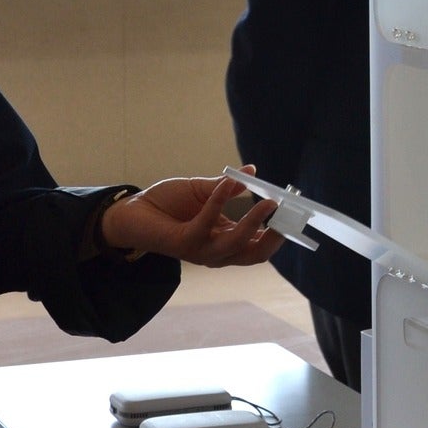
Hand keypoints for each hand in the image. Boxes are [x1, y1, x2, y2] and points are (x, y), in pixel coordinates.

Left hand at [99, 167, 283, 268]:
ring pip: (236, 243)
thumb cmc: (167, 203)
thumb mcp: (202, 191)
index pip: (260, 245)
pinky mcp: (185, 242)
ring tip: (270, 202)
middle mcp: (217, 251)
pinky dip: (221, 199)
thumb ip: (227, 186)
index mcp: (226, 240)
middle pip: (256, 254)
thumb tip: (252, 172)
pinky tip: (228, 182)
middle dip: (276, 236)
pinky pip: (208, 221)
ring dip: (255, 222)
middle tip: (289, 213)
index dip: (280, 231)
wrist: (132, 210)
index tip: (295, 211)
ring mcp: (201, 250)